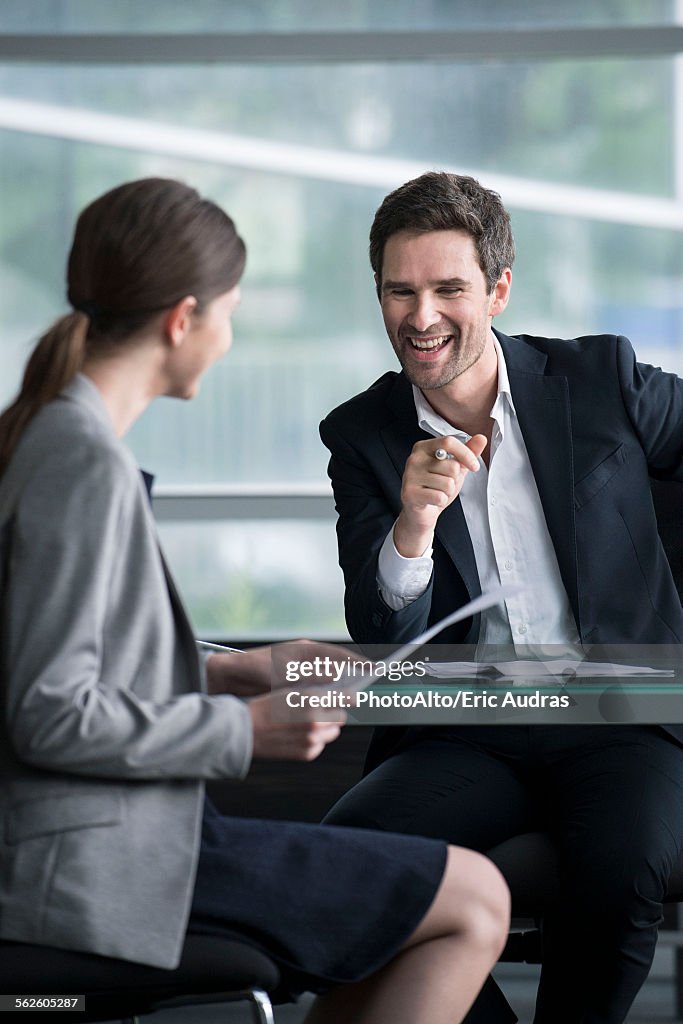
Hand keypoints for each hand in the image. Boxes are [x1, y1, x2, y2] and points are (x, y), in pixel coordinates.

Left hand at [206, 639, 361, 696]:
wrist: (228, 678)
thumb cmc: (252, 668)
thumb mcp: (281, 671)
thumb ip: (308, 675)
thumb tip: (335, 676)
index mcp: (307, 651)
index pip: (340, 656)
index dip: (358, 664)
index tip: (376, 670)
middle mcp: (308, 663)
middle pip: (339, 671)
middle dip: (353, 681)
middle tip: (368, 692)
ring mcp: (304, 677)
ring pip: (330, 687)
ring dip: (339, 696)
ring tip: (351, 705)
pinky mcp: (297, 691)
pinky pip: (318, 698)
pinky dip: (325, 704)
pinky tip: (329, 713)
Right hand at [248, 691, 343, 760]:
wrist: (244, 731)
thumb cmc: (264, 709)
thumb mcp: (289, 692)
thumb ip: (313, 693)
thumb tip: (332, 694)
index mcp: (310, 700)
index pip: (343, 698)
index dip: (349, 697)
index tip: (352, 697)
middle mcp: (315, 719)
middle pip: (340, 717)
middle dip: (333, 714)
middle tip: (320, 712)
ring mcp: (312, 738)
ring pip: (333, 733)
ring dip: (325, 728)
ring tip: (306, 725)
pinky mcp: (307, 753)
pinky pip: (320, 745)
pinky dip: (314, 742)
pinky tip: (298, 736)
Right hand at [393, 434, 486, 556]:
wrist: (421, 511)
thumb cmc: (436, 487)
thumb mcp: (455, 468)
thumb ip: (468, 452)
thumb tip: (481, 438)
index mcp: (423, 447)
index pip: (449, 442)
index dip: (466, 454)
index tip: (474, 466)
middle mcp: (414, 459)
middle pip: (452, 466)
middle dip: (455, 479)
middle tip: (443, 484)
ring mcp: (410, 476)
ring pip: (447, 483)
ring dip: (448, 492)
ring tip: (437, 492)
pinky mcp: (409, 493)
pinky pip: (439, 496)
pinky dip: (441, 501)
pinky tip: (431, 500)